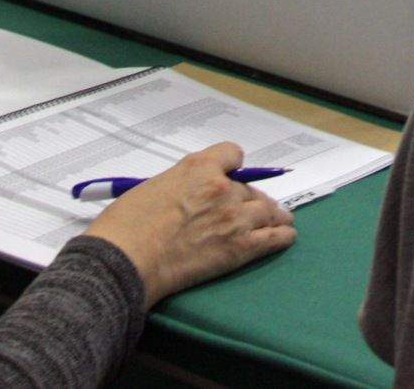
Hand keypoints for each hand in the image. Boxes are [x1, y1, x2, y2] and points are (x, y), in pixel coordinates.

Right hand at [83, 142, 296, 306]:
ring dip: (273, 215)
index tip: (229, 175)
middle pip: (249, 188)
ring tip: (279, 220)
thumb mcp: (154, 186)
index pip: (232, 154)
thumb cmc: (128, 224)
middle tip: (247, 209)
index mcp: (199, 167)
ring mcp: (234, 218)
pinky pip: (273, 237)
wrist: (127, 259)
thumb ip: (182, 185)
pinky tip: (286, 235)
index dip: (231, 166)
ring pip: (267, 210)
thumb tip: (192, 197)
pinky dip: (282, 236)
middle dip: (248, 198)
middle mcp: (223, 188)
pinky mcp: (240, 247)